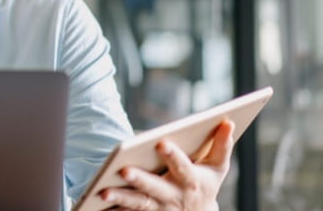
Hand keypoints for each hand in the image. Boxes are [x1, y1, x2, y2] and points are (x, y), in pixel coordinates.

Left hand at [99, 119, 235, 210]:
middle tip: (124, 170)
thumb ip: (222, 146)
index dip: (173, 156)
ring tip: (103, 192)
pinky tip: (95, 204)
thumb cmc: (205, 183)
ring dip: (121, 199)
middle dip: (140, 180)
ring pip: (138, 204)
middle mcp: (174, 197)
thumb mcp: (217, 168)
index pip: (183, 167)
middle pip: (155, 188)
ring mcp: (158, 209)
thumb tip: (227, 121)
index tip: (161, 143)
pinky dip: (113, 210)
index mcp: (192, 181)